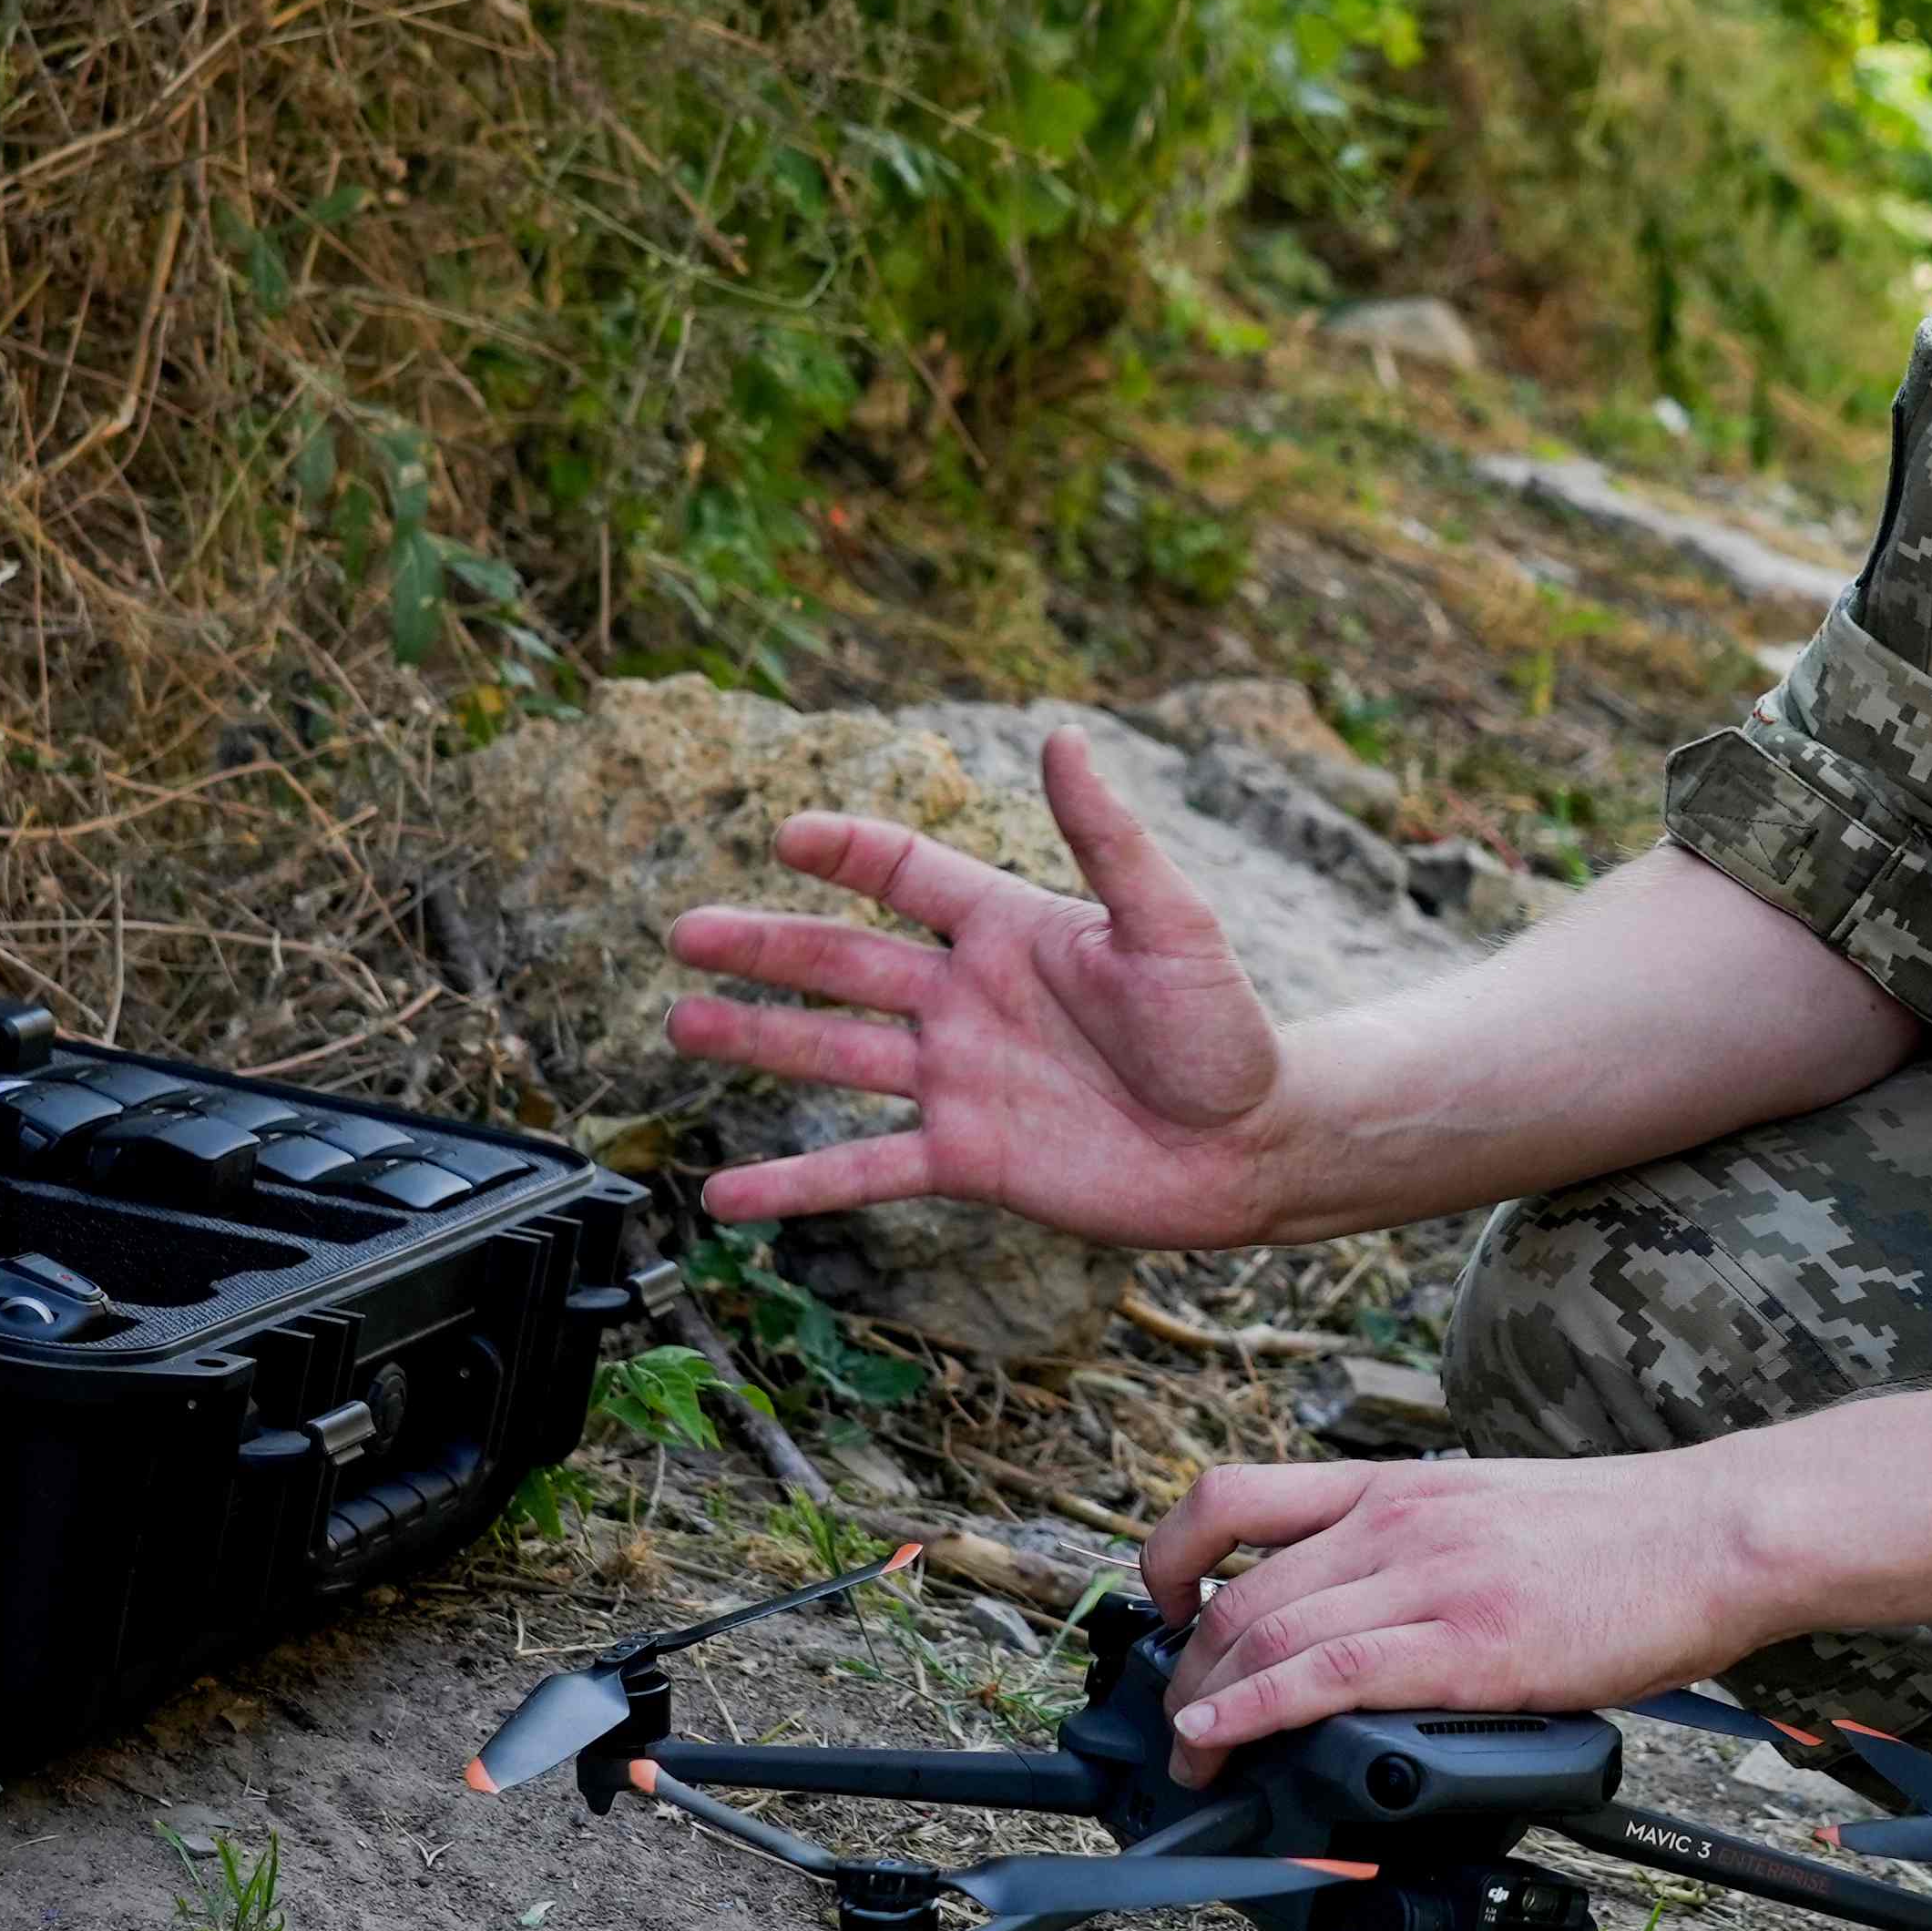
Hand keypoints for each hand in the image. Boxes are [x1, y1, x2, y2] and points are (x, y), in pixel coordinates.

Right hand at [668, 728, 1294, 1248]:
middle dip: (764, 946)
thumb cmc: (1224, 1029)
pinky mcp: (965, 1158)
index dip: (848, 851)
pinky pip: (863, 1168)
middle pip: (844, 961)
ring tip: (682, 1027)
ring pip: (835, 1055)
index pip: (907, 873)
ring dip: (757, 1041)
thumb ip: (1108, 839)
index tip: (786, 834)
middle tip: (686, 931)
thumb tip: (1065, 736)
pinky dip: (795, 1181)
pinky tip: (726, 1194)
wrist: (1249, 1146)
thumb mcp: (1170, 925)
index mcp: (1009, 929)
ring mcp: (958, 1079)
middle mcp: (967, 998)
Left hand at [1141, 1453, 1779, 1783]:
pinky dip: (1252, 1713)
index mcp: (1396, 1485)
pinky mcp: (1466, 1644)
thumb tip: (1369, 1618)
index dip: (1170, 1557)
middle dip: (1183, 1667)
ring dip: (1205, 1705)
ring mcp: (1427, 1578)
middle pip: (1238, 1590)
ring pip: (1266, 1633)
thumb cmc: (1621, 1536)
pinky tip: (1223, 1740)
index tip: (1164, 1610)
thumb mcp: (1490, 1510)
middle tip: (1177, 1722)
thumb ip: (1418, 1550)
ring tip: (1194, 1756)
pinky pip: (1326, 1676)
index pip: (1235, 1498)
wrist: (1712, 1534)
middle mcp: (1394, 1520)